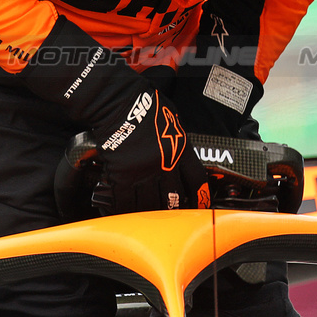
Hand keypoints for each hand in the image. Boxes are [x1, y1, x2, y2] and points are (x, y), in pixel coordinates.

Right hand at [90, 89, 210, 214]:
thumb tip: (181, 152)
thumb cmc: (143, 104)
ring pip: (150, 204)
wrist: (117, 101)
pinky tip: (121, 209)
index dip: (199, 197)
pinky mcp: (122, 175)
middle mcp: (166, 163)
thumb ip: (178, 139)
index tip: (199, 204)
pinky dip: (123, 208)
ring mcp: (144, 171)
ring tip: (144, 214)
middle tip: (168, 211)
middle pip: (174, 197)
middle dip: (172, 207)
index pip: (196, 180)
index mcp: (180, 148)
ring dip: (147, 211)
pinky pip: (125, 201)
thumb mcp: (173, 119)